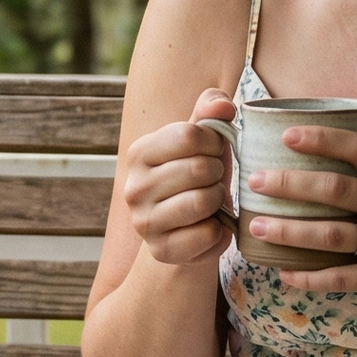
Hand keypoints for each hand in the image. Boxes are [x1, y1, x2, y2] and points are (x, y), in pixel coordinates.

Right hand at [120, 87, 237, 266]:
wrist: (185, 229)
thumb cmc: (197, 176)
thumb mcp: (203, 141)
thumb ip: (210, 113)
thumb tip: (223, 106)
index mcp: (139, 152)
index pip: (190, 135)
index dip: (214, 142)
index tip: (213, 152)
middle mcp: (134, 187)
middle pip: (199, 168)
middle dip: (218, 173)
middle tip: (212, 180)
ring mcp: (144, 222)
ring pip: (203, 201)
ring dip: (218, 200)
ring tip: (211, 201)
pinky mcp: (161, 250)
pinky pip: (208, 234)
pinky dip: (219, 230)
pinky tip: (210, 226)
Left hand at [245, 126, 356, 319]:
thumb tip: (335, 158)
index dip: (322, 139)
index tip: (288, 136)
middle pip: (335, 189)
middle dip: (289, 184)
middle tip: (255, 181)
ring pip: (332, 234)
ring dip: (289, 231)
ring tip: (257, 227)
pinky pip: (343, 277)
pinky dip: (311, 278)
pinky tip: (286, 275)